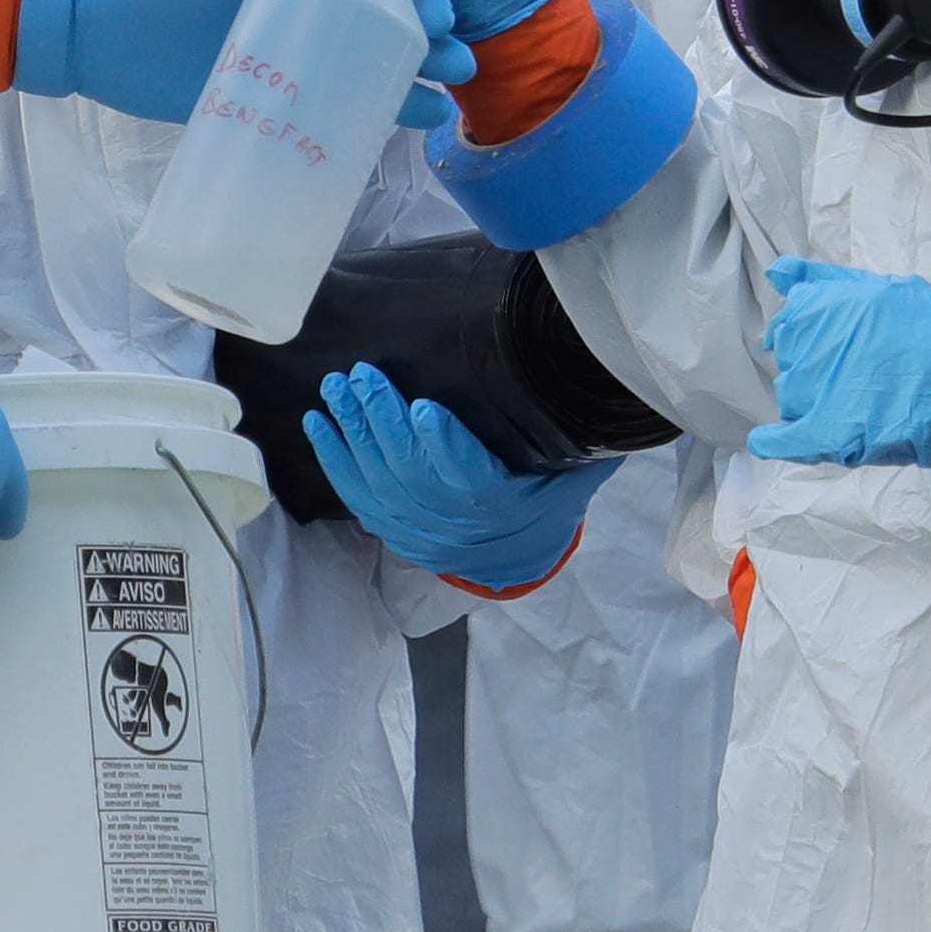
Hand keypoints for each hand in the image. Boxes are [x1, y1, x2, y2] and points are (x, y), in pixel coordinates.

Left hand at [21, 0, 474, 127]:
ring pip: (365, 68)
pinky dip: (367, 119)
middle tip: (455, 57)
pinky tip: (399, 129)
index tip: (442, 6)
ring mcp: (287, 56)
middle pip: (384, 22)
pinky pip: (327, 111)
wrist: (89, 25)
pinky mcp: (265, 100)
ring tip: (444, 99)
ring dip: (412, 82)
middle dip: (430, 39)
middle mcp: (302, 7)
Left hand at [303, 363, 618, 588]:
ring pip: (378, 483)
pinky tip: (317, 422)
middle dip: (383, 422)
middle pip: (412, 474)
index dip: (444, 446)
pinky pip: (356, 497)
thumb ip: (585, 439)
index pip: (468, 477)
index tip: (424, 408)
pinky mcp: (392, 530)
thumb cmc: (545, 498)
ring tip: (336, 388)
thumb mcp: (573, 474)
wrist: (516, 555)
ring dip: (353, 433)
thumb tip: (612, 383)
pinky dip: (334, 459)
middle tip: (363, 376)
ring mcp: (418, 531)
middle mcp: (455, 525)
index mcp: (501, 506)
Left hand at [748, 258, 930, 474]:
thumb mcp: (888, 288)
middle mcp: (814, 342)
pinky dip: (775, 442)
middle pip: (791, 360)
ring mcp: (820, 388)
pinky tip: (772, 441)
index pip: (790, 322)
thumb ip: (830, 282)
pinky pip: (786, 440)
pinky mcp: (833, 432)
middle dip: (814, 366)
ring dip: (815, 400)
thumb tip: (779, 274)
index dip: (809, 335)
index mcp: (826, 304)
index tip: (834, 344)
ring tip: (860, 403)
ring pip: (794, 397)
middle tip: (860, 375)